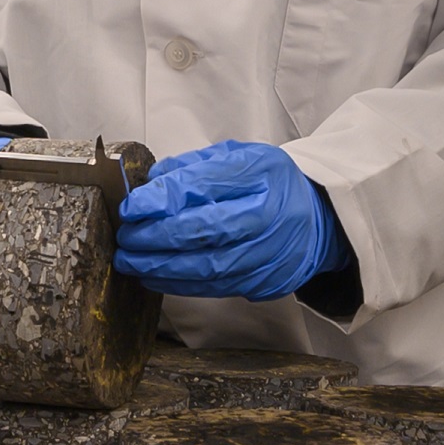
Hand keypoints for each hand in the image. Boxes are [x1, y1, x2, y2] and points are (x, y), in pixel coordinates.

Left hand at [112, 140, 351, 300]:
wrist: (318, 219)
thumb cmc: (269, 184)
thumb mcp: (237, 157)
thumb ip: (193, 167)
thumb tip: (150, 185)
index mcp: (262, 172)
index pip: (205, 186)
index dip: (162, 199)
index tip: (130, 207)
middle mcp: (270, 214)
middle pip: (205, 230)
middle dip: (155, 237)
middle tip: (125, 238)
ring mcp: (271, 253)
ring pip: (208, 267)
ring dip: (161, 267)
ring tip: (131, 261)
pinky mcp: (266, 282)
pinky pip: (215, 287)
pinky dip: (180, 284)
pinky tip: (155, 277)